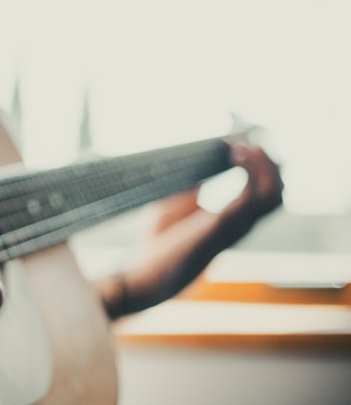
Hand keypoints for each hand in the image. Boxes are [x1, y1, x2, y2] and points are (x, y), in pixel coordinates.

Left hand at [96, 141, 283, 318]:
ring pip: (273, 194)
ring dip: (263, 163)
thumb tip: (200, 176)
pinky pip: (251, 197)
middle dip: (268, 161)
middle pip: (276, 193)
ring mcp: (232, 228)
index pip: (263, 195)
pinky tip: (234, 154)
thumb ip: (191, 194)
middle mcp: (238, 226)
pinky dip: (250, 171)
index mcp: (230, 223)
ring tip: (241, 143)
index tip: (238, 140)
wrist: (140, 277)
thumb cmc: (153, 247)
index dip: (260, 166)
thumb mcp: (172, 211)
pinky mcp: (219, 227)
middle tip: (244, 138)